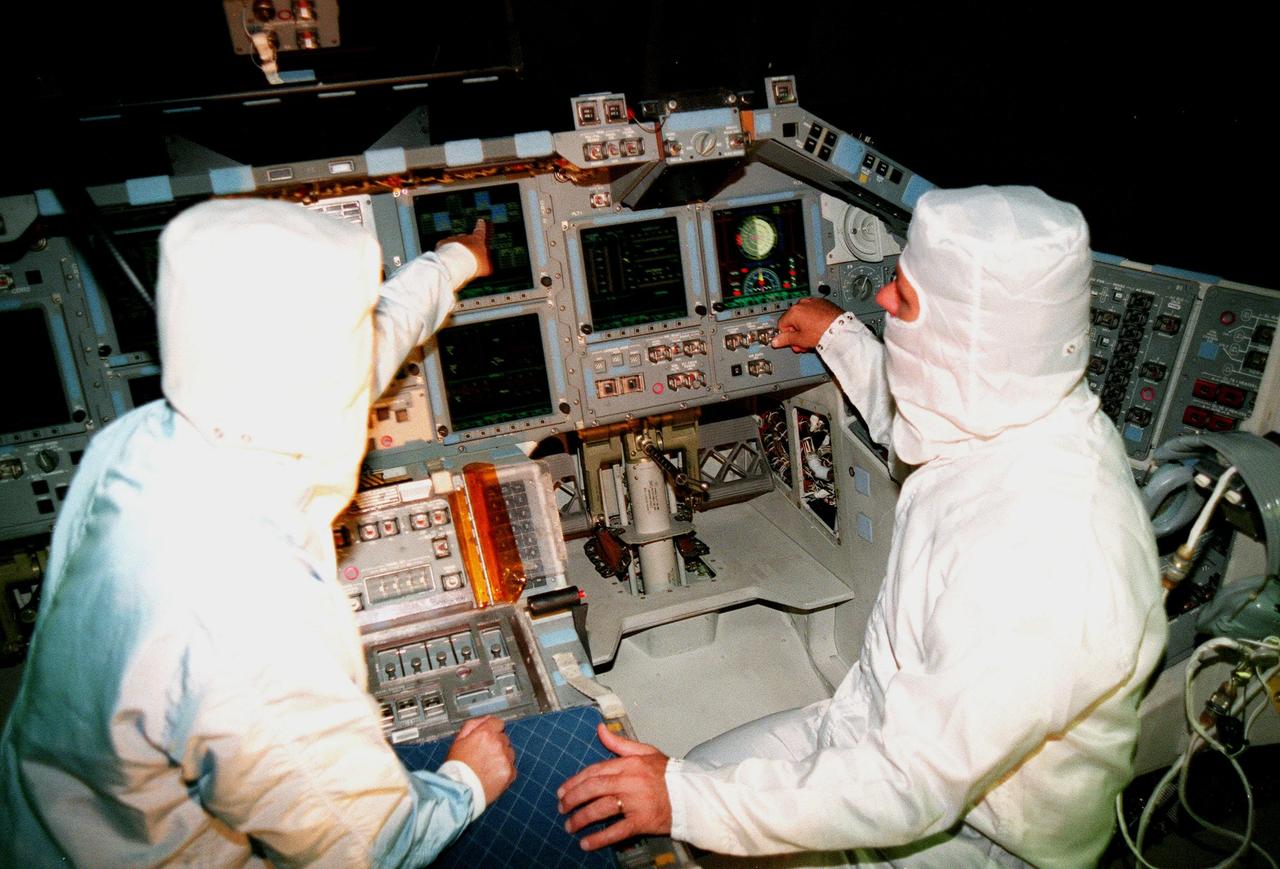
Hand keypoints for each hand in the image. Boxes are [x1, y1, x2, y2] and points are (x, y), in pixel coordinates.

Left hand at [436, 219, 492, 279]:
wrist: (456, 264)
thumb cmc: (472, 264)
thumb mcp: (485, 267)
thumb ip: (486, 265)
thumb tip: (488, 269)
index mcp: (477, 240)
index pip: (480, 230)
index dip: (481, 226)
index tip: (480, 221)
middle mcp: (464, 238)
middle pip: (466, 239)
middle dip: (466, 246)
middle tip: (467, 257)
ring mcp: (453, 240)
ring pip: (454, 243)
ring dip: (455, 250)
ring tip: (456, 262)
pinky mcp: (442, 245)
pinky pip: (444, 247)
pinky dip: (445, 252)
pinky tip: (447, 260)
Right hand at [446, 715, 515, 805]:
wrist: (460, 791)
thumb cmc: (457, 768)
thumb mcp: (458, 740)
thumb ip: (473, 725)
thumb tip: (485, 718)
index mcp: (485, 734)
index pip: (497, 723)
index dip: (492, 730)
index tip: (488, 738)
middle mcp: (498, 744)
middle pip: (503, 738)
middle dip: (496, 745)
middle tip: (483, 756)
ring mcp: (505, 759)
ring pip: (509, 753)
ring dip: (501, 757)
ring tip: (486, 768)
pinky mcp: (509, 773)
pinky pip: (511, 768)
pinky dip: (504, 771)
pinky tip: (492, 775)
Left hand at [557, 723, 670, 850]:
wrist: (692, 796)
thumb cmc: (668, 775)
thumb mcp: (645, 752)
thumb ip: (619, 743)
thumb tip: (600, 729)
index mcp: (629, 764)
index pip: (595, 771)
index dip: (576, 781)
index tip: (563, 790)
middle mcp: (630, 781)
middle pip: (594, 788)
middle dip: (573, 799)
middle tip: (561, 808)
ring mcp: (635, 802)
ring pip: (601, 809)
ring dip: (581, 818)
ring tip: (569, 826)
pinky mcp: (642, 821)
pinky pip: (616, 831)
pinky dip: (599, 838)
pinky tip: (586, 843)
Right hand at [770, 298, 844, 352]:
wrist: (841, 329)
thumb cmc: (823, 333)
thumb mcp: (801, 340)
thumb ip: (786, 339)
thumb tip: (776, 341)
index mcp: (794, 311)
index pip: (782, 325)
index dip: (787, 336)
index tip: (794, 342)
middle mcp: (803, 303)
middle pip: (793, 320)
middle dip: (797, 333)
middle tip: (803, 343)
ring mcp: (813, 302)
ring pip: (803, 316)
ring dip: (805, 327)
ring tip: (813, 337)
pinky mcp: (823, 303)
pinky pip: (813, 312)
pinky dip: (814, 320)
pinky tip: (819, 329)